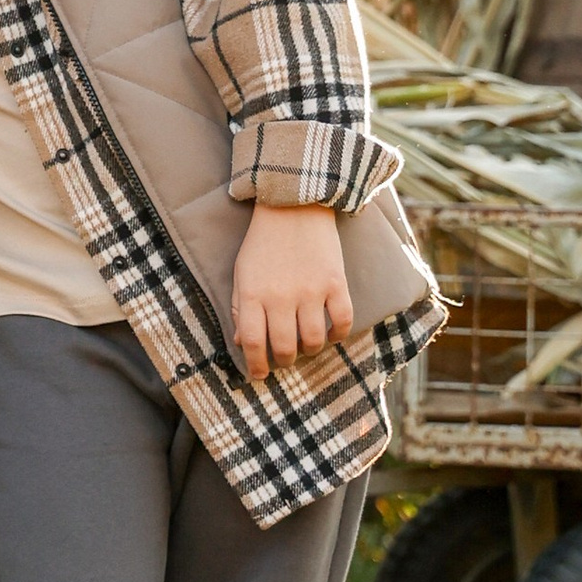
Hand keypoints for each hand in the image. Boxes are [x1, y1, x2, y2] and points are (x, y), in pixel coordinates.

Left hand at [231, 203, 353, 386]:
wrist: (294, 206)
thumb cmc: (262, 242)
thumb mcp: (241, 273)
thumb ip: (239, 308)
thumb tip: (243, 343)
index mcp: (252, 294)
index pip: (253, 343)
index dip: (256, 366)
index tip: (260, 375)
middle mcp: (281, 297)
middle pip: (285, 348)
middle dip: (284, 361)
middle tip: (284, 360)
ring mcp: (311, 291)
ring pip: (314, 341)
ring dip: (310, 351)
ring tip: (306, 347)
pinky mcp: (336, 283)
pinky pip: (342, 321)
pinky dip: (338, 335)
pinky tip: (330, 334)